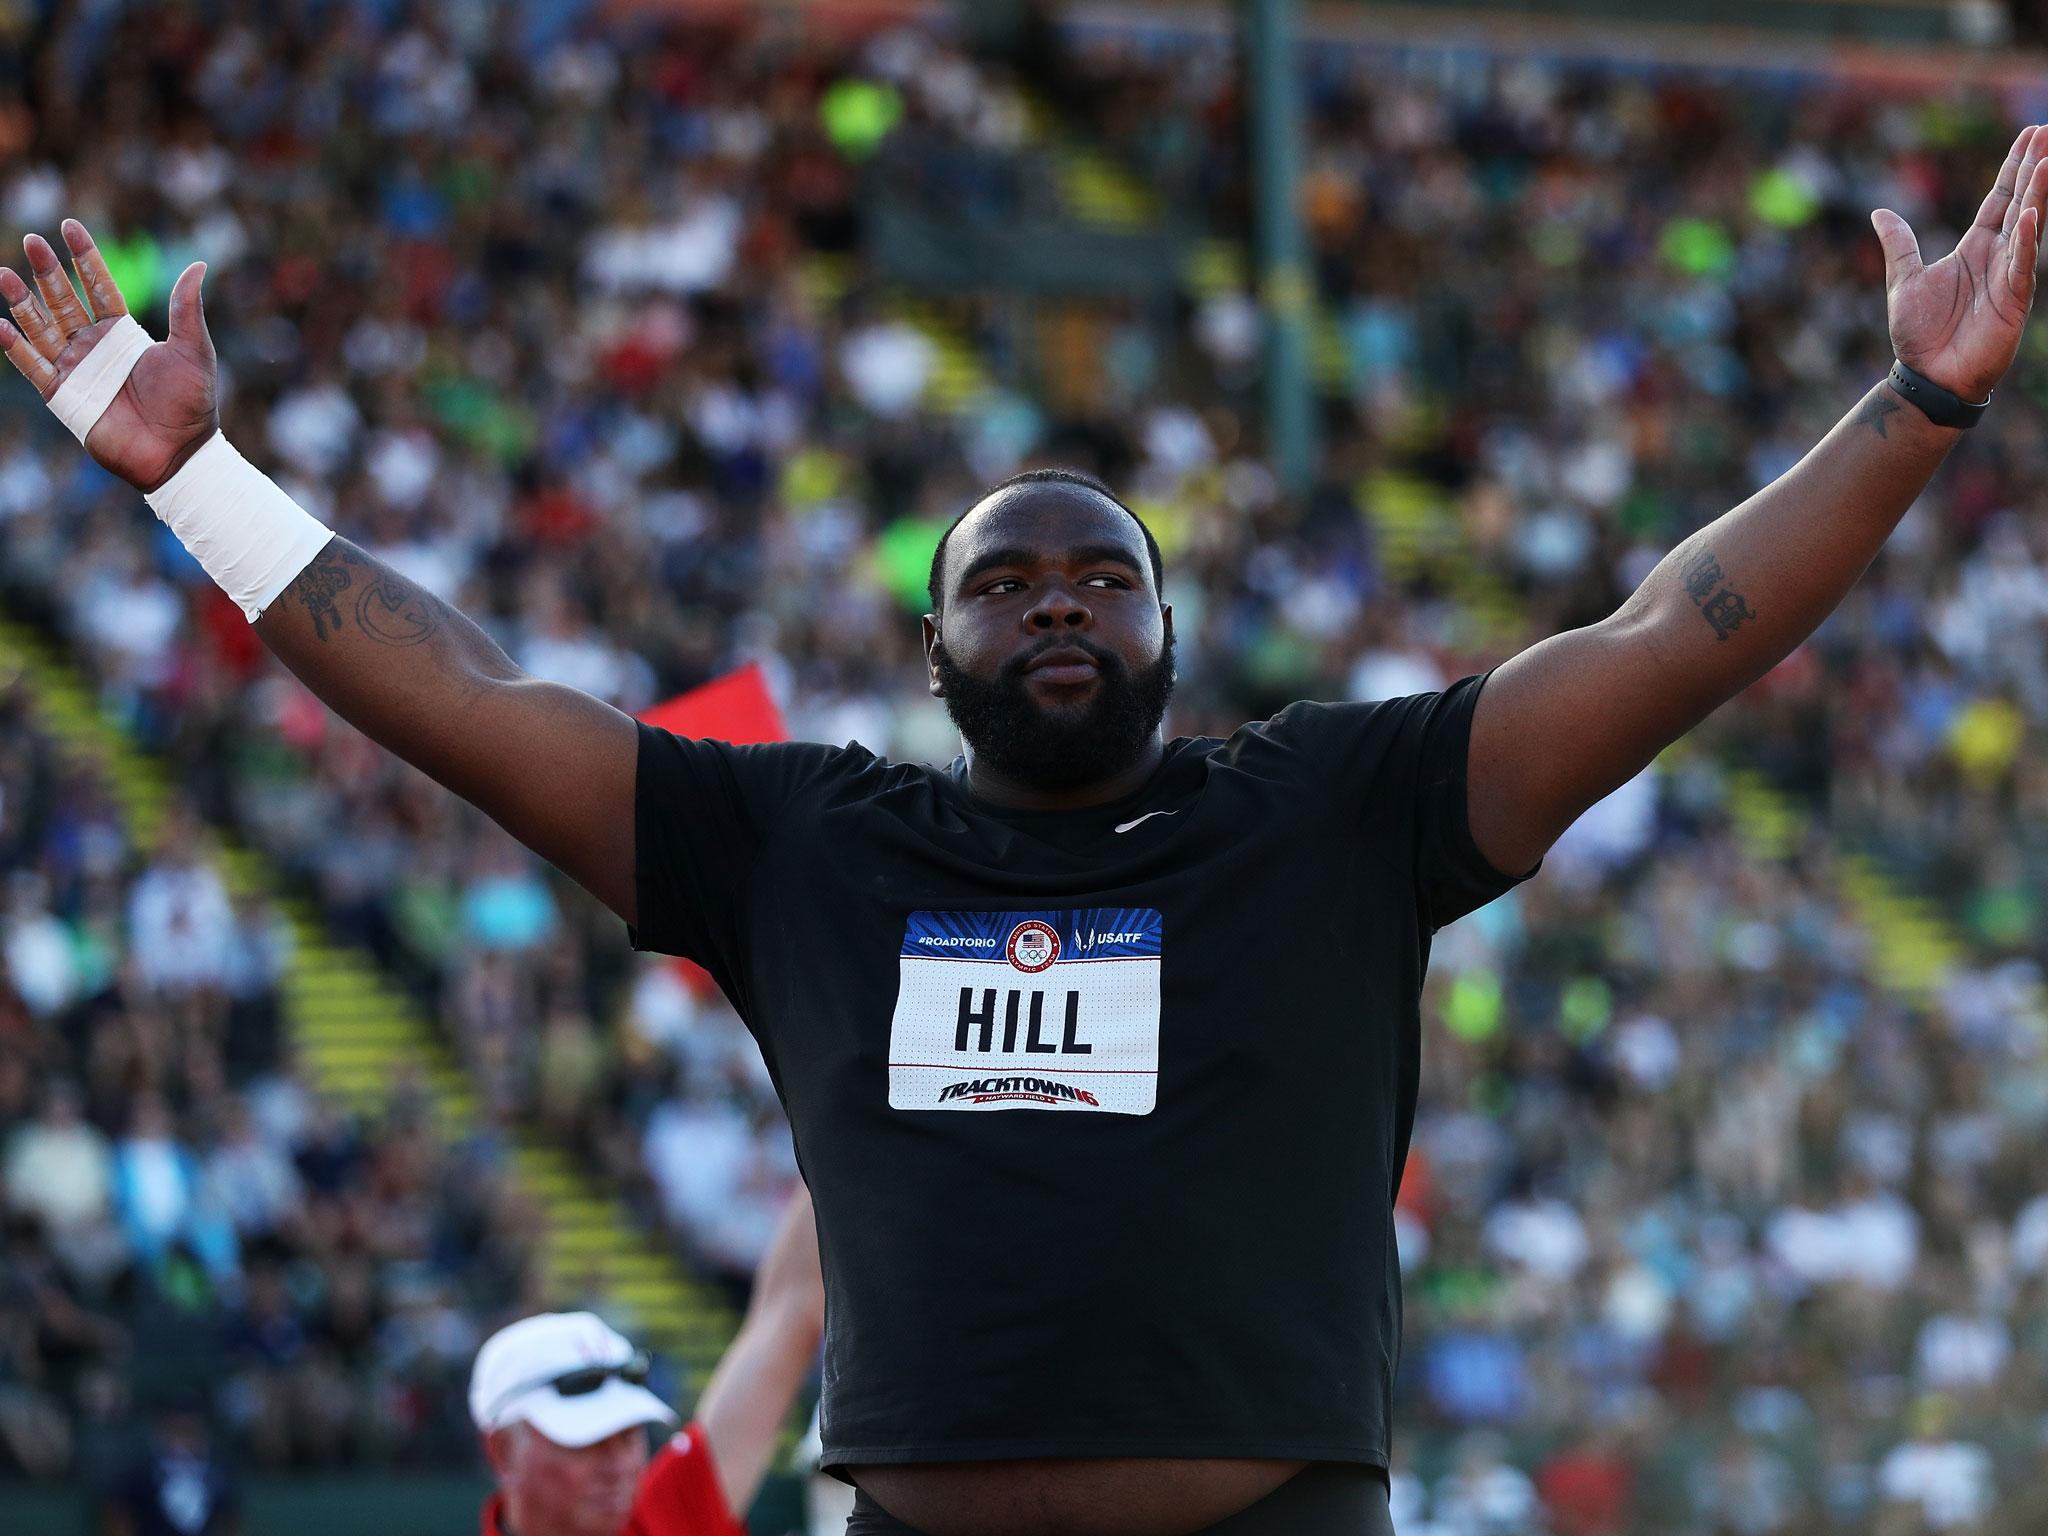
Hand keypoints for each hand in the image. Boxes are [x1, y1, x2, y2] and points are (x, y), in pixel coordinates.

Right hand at [0, 219, 216, 491]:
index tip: (69, 226)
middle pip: (63, 300)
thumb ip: (185, 309)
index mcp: (124, 332)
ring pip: (41, 327)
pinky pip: (33, 367)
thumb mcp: (193, 350)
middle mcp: (95, 346)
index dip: (84, 257)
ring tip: (3, 273)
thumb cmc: (192, 403)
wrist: (179, 452)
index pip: (98, 286)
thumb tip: (198, 264)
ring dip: (22, 302)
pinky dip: (16, 347)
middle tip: (32, 240)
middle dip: (47, 271)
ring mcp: (76, 369)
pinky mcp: (64, 396)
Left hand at [1872, 123, 2047, 404]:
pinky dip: (2026, 241)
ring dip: (2038, 195)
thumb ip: (1899, 244)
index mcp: (1976, 247)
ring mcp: (2009, 275)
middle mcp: (1998, 255)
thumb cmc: (1920, 333)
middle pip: (2021, 202)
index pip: (2000, 198)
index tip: (2031, 135)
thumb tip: (1880, 212)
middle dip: (2034, 168)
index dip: (2015, 167)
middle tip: (2047, 133)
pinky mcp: (2013, 300)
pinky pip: (2022, 265)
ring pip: (2029, 226)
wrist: (1926, 376)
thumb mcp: (1903, 279)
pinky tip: (2030, 215)